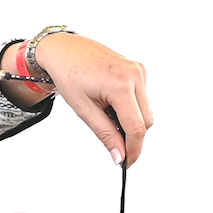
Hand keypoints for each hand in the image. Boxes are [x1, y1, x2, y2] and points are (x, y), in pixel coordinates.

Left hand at [2, 35, 152, 165]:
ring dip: (132, 120)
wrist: (65, 50)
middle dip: (132, 136)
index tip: (127, 163)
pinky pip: (143, 98)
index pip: (137, 128)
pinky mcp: (139, 69)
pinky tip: (112, 102)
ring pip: (147, 111)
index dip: (134, 150)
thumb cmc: (69, 74)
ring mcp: (139, 70)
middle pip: (146, 121)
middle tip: (112, 140)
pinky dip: (131, 107)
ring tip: (106, 114)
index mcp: (121, 85)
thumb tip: (119, 156)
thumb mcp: (85, 110)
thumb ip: (106, 135)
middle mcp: (135, 75)